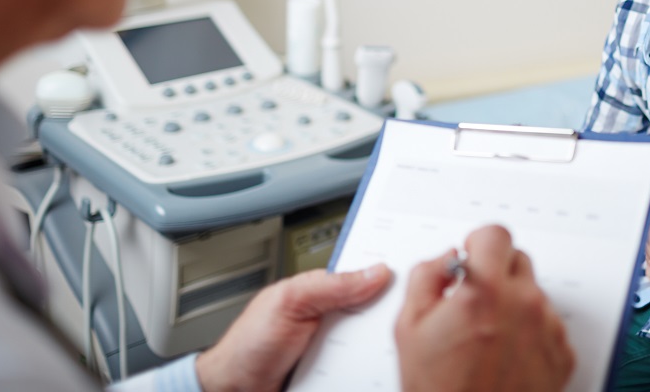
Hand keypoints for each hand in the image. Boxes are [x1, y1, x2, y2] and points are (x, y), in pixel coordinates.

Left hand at [195, 264, 391, 391]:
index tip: (415, 268)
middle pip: (378, 309)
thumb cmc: (248, 345)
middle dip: (392, 311)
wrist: (233, 391)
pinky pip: (366, 369)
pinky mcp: (340, 373)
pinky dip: (373, 370)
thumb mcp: (289, 303)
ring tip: (398, 344)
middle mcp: (335, 316)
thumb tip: (376, 272)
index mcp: (323, 289)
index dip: (389, 270)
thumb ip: (331, 285)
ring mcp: (339, 346)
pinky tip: (381, 369)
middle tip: (409, 312)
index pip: (364, 273)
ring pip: (376, 341)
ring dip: (384, 344)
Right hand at [395, 225, 574, 391]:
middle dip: (496, 273)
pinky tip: (506, 355)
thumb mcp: (410, 328)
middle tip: (476, 302)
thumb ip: (427, 277)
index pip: (495, 234)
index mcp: (485, 291)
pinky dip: (531, 333)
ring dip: (514, 304)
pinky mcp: (563, 353)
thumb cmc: (440, 391)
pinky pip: (549, 324)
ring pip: (534, 293)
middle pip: (517, 260)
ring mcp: (548, 329)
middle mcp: (524, 304)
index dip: (479, 242)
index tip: (473, 256)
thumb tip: (446, 259)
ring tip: (488, 339)